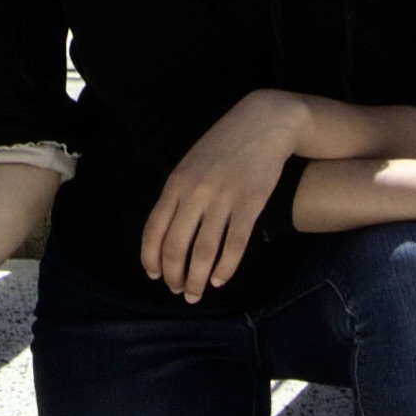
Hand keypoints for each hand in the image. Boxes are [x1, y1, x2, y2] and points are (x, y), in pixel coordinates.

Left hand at [140, 92, 305, 299]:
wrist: (263, 122)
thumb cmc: (224, 146)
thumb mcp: (191, 164)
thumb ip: (178, 195)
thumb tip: (168, 234)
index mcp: (175, 183)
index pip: (154, 230)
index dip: (151, 259)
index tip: (154, 276)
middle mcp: (195, 193)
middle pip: (176, 246)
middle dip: (174, 275)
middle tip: (178, 291)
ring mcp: (223, 199)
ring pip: (203, 252)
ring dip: (197, 279)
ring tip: (196, 293)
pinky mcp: (250, 204)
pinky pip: (234, 246)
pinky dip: (225, 268)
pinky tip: (219, 279)